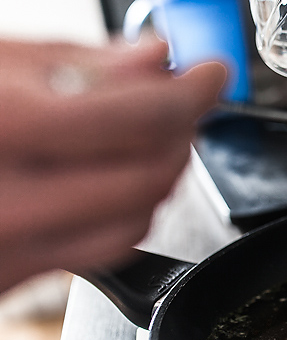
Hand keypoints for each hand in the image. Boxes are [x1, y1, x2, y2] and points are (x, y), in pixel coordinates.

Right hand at [0, 38, 225, 292]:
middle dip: (184, 133)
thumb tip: (157, 60)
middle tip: (183, 103)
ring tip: (152, 138)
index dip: (195, 91)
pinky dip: (131, 212)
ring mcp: (8, 248)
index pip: (139, 116)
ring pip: (137, 222)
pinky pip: (102, 251)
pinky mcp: (9, 279)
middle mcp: (6, 200)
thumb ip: (78, 63)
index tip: (212, 75)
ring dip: (164, 176)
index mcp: (1, 126)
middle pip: (150, 175)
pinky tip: (117, 180)